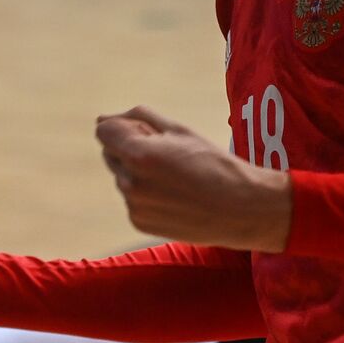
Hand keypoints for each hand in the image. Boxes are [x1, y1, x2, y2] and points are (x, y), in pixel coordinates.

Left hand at [96, 107, 291, 251]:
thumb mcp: (180, 130)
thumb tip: (103, 119)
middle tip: (171, 154)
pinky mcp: (140, 223)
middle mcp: (130, 184)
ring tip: (178, 177)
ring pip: (123, 176)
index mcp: (139, 155)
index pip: (104, 130)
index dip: (125, 126)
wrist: (240, 209)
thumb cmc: (213, 163)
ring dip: (140, 171)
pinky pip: (133, 199)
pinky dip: (147, 193)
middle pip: (111, 153)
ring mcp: (134, 206)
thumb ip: (138, 119)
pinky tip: (176, 195)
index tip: (149, 131)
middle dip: (131, 147)